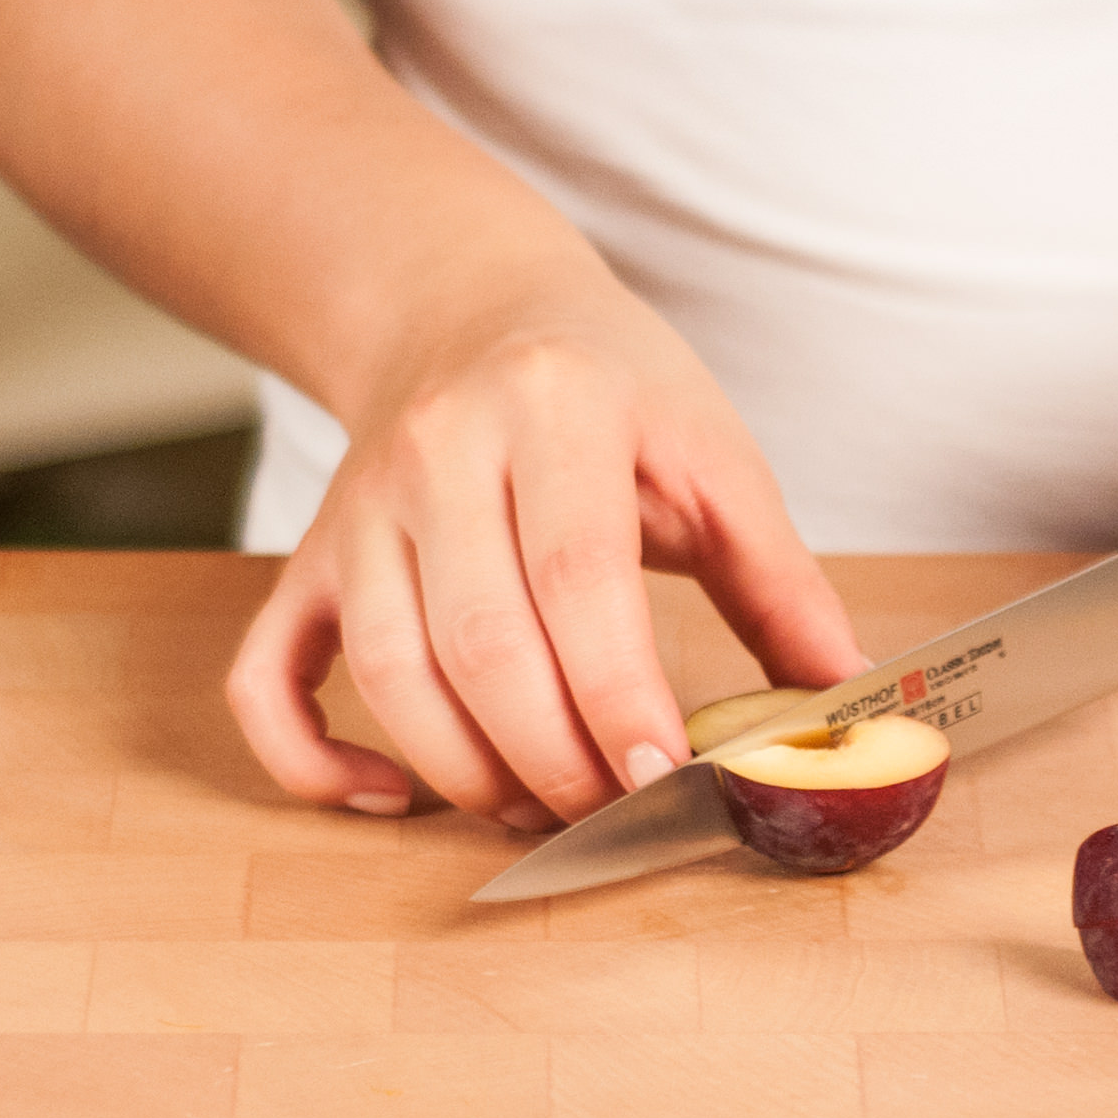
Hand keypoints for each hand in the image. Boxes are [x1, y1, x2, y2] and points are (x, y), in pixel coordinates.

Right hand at [227, 269, 865, 828]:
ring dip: (471, 774)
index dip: (618, 695)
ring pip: (389, 674)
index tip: (668, 779)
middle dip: (557, 758)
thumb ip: (782, 578)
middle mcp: (439, 453)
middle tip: (625, 810)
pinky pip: (269, 678)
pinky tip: (394, 800)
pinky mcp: (311, 560)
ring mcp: (360, 511)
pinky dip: (314, 760)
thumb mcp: (712, 453)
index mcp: (554, 411)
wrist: (466, 307)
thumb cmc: (611, 390)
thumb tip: (848, 698)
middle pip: (482, 642)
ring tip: (551, 810)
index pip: (577, 576)